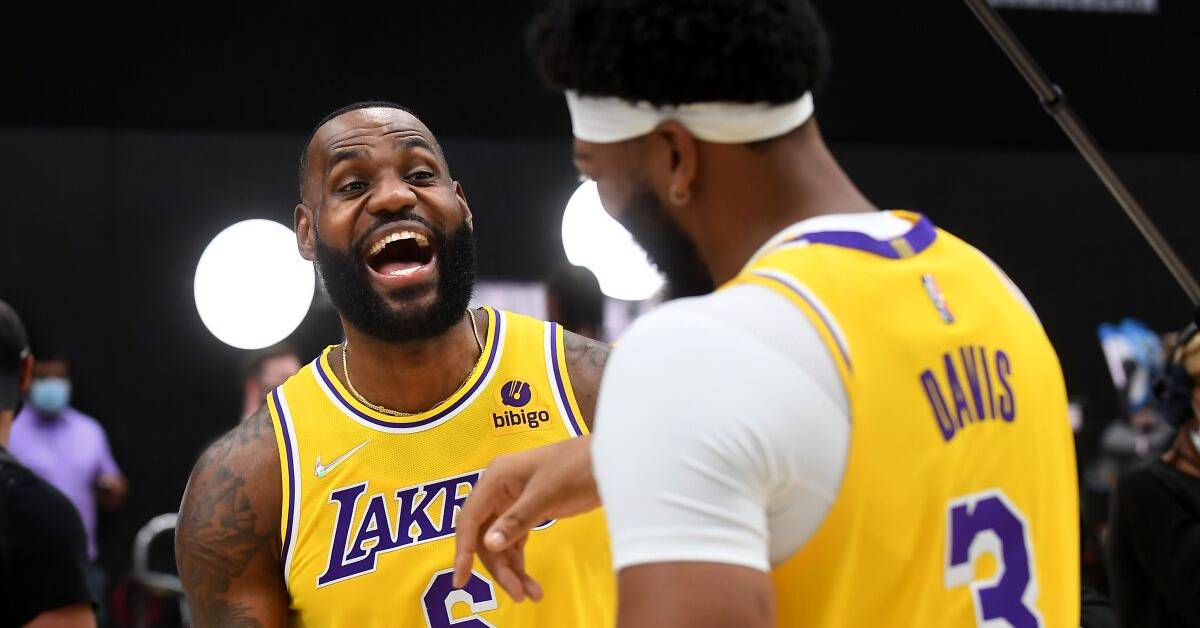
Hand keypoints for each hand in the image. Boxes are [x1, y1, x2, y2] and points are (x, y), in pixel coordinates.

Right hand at [453, 435, 600, 600]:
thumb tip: (490, 545)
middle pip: (485, 536)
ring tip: (532, 594)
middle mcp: (498, 489)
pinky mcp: (528, 510)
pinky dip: (520, 561)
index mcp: (496, 477)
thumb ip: (518, 519)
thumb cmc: (577, 468)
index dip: (463, 550)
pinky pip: (515, 540)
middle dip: (499, 566)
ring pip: (501, 542)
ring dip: (512, 569)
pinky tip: (530, 582)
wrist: (609, 459)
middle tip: (518, 594)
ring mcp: (513, 500)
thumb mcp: (547, 494)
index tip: (461, 580)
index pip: (470, 519)